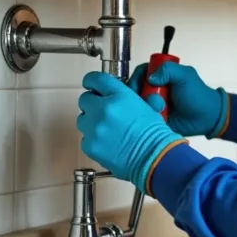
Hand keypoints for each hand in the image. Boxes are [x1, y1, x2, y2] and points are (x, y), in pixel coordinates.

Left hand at [77, 72, 185, 191]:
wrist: (154, 157)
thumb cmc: (154, 135)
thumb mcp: (145, 106)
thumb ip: (124, 98)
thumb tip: (113, 97)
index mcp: (119, 96)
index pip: (95, 79)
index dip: (92, 82)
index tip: (92, 85)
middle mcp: (103, 109)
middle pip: (85, 99)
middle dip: (93, 104)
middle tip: (104, 112)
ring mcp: (94, 128)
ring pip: (83, 119)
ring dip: (92, 122)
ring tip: (108, 131)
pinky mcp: (89, 145)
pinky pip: (85, 138)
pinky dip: (94, 140)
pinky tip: (109, 143)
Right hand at [129, 61, 228, 138]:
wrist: (206, 117)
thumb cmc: (197, 94)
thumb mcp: (185, 75)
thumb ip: (168, 69)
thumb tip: (150, 78)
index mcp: (160, 76)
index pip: (139, 73)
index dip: (136, 78)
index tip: (137, 86)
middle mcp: (153, 90)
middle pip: (134, 90)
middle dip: (140, 95)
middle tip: (151, 100)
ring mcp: (153, 105)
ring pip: (138, 105)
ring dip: (146, 107)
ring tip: (159, 109)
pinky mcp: (154, 118)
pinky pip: (143, 118)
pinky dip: (147, 118)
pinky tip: (156, 117)